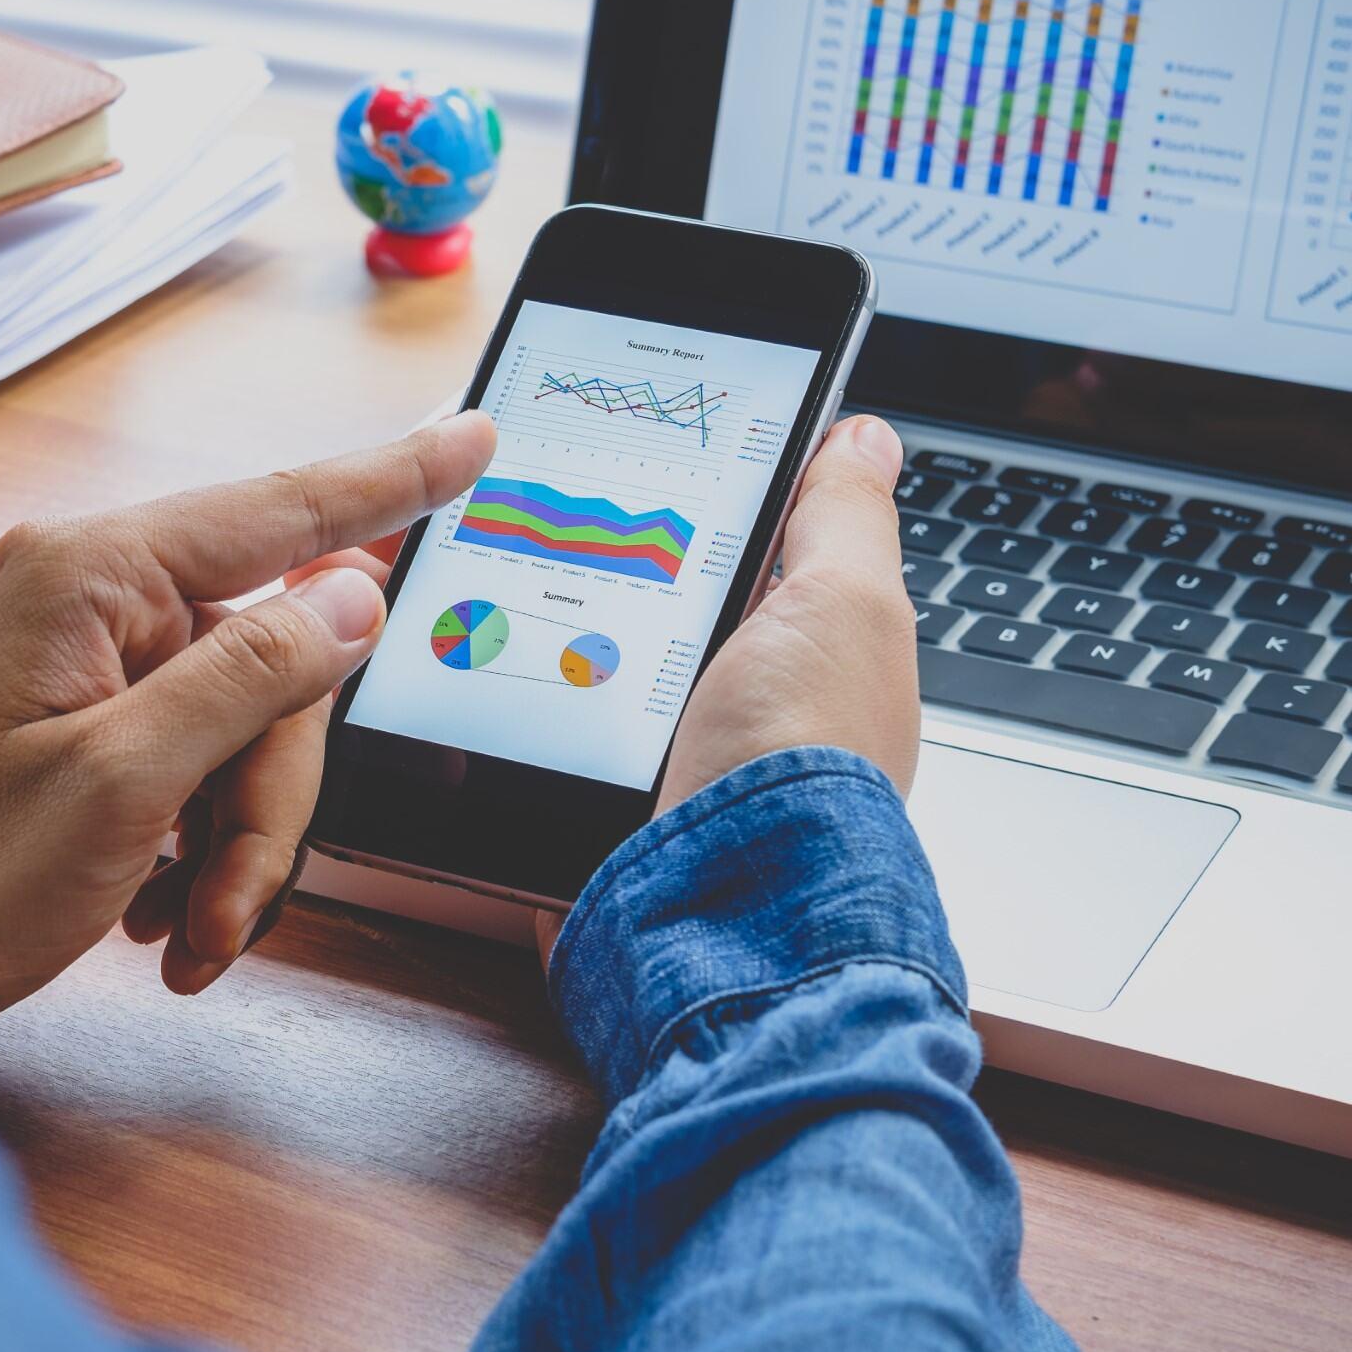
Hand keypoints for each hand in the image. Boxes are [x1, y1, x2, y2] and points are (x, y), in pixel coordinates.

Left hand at [0, 414, 497, 1045]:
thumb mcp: (125, 780)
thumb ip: (250, 673)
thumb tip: (355, 589)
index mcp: (93, 574)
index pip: (279, 510)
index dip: (392, 480)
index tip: (478, 437)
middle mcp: (92, 593)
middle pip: (274, 664)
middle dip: (267, 803)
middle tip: (226, 905)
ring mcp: (87, 655)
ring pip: (245, 730)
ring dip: (233, 847)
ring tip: (181, 932)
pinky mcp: (85, 714)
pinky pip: (197, 758)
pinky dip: (195, 846)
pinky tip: (154, 913)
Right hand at [535, 415, 918, 960]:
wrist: (722, 914)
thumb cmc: (800, 770)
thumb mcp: (843, 602)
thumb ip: (846, 518)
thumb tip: (866, 437)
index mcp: (810, 644)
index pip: (753, 537)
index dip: (698, 490)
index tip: (630, 451)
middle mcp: (746, 700)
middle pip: (655, 590)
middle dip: (600, 552)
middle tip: (541, 509)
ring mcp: (668, 753)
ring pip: (588, 653)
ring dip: (542, 625)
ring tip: (492, 575)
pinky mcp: (600, 801)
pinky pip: (544, 724)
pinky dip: (515, 696)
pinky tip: (485, 661)